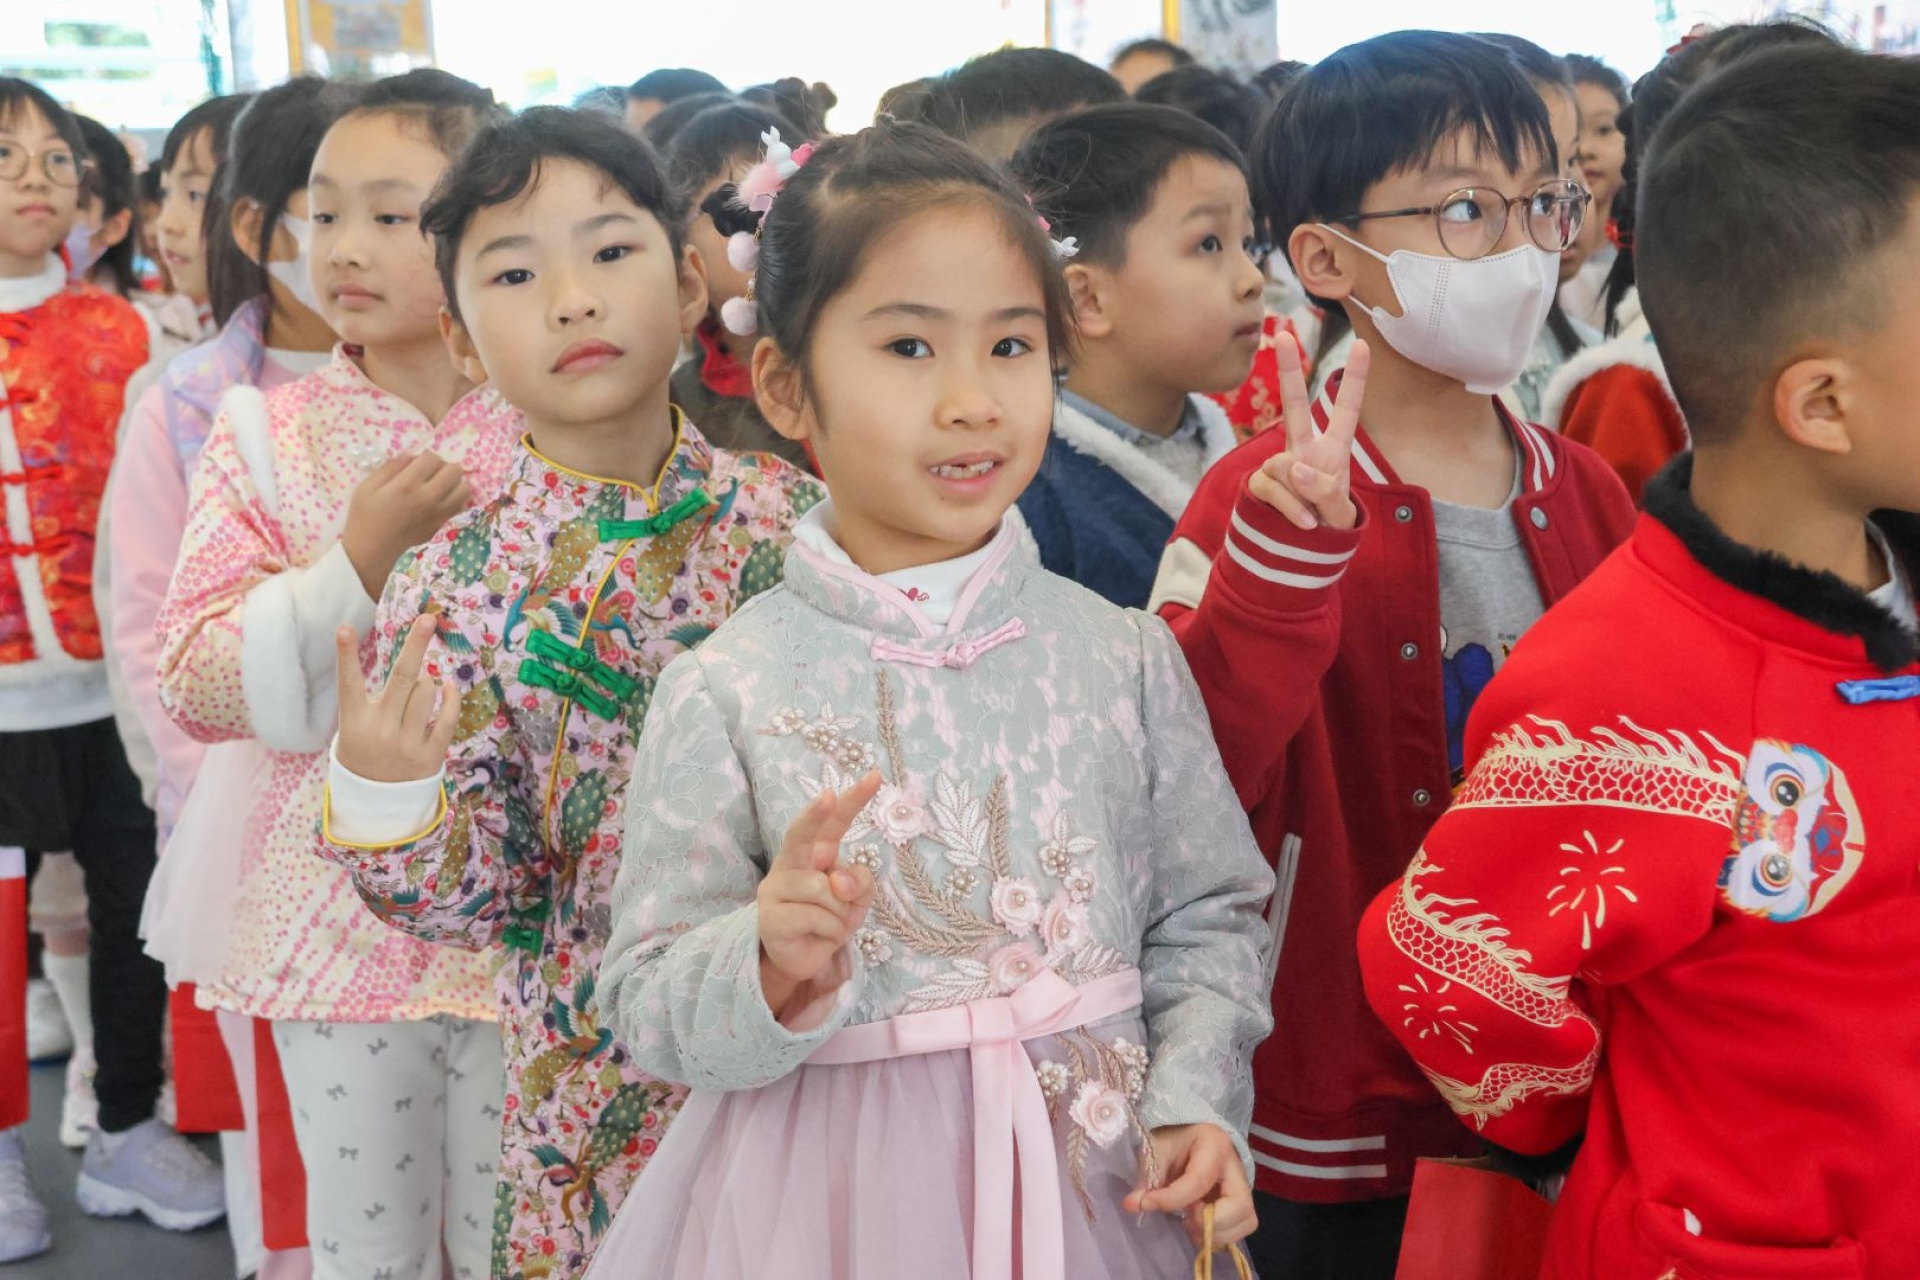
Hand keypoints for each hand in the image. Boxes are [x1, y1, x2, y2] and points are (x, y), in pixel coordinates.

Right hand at [333, 615, 459, 783]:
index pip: (348, 682)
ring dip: (427, 682)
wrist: (376, 800)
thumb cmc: (366, 748)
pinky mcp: (429, 756)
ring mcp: (406, 744)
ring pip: (427, 691)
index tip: (344, 627)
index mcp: (354, 720)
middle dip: (415, 645)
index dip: (346, 654)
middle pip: (402, 678)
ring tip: (417, 691)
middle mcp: (380, 730)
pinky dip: (451, 698)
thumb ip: (377, 697)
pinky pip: (448, 717)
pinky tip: (448, 688)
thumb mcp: (356, 726)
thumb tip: (420, 667)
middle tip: (427, 618)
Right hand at [341, 452, 471, 597]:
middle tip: (429, 476)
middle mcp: (429, 498)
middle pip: (454, 470)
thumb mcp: (366, 489)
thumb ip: (389, 468)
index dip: (424, 458)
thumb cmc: (363, 521)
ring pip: (464, 488)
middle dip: (442, 468)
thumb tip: (409, 456)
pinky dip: (455, 500)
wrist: (371, 557)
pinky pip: (461, 506)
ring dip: (453, 484)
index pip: (432, 458)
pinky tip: (439, 504)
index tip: (415, 465)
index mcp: (407, 486)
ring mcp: (440, 514)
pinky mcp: (444, 527)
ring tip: (437, 489)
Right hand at [757, 773, 882, 1019]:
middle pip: (802, 833)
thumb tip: (838, 880)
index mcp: (814, 854)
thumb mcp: (856, 901)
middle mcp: (791, 864)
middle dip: (816, 814)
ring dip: (841, 913)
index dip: (852, 800)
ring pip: (824, 890)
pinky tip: (821, 936)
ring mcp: (776, 889)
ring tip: (832, 925)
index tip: (874, 777)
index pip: (833, 823)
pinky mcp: (770, 916)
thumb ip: (859, 883)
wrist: (802, 960)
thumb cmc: (829, 921)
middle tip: (829, 796)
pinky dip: (831, 930)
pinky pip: (816, 916)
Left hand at [1125, 1123, 1256, 1251]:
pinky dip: (1220, 1236)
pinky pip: (1241, 1230)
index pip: (1199, 1181)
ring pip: (1246, 1221)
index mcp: (1215, 1146)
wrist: (1188, 1135)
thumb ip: (1147, 1179)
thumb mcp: (1156, 1151)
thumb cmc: (1173, 1139)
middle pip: (1239, 1206)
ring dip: (1215, 1232)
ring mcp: (1244, 1187)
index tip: (1148, 1204)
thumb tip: (1132, 1205)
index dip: (1173, 1199)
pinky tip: (1198, 1225)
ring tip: (1190, 1221)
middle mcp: (1236, 1168)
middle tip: (1185, 1216)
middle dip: (1209, 1221)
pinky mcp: (1241, 1204)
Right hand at [1246, 338, 1369, 531]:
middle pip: (1296, 405)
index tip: (1362, 344)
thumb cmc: (1327, 527)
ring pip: (1284, 466)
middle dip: (1287, 370)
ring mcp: (1279, 466)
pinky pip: (1271, 487)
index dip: (1356, 379)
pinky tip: (1301, 524)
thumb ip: (1324, 491)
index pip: (1346, 410)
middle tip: (1282, 334)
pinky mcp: (1259, 483)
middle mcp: (1303, 450)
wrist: (1298, 556)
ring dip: (1300, 497)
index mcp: (1333, 451)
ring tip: (1311, 519)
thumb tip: (1294, 468)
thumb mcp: (1339, 513)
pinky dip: (1288, 508)